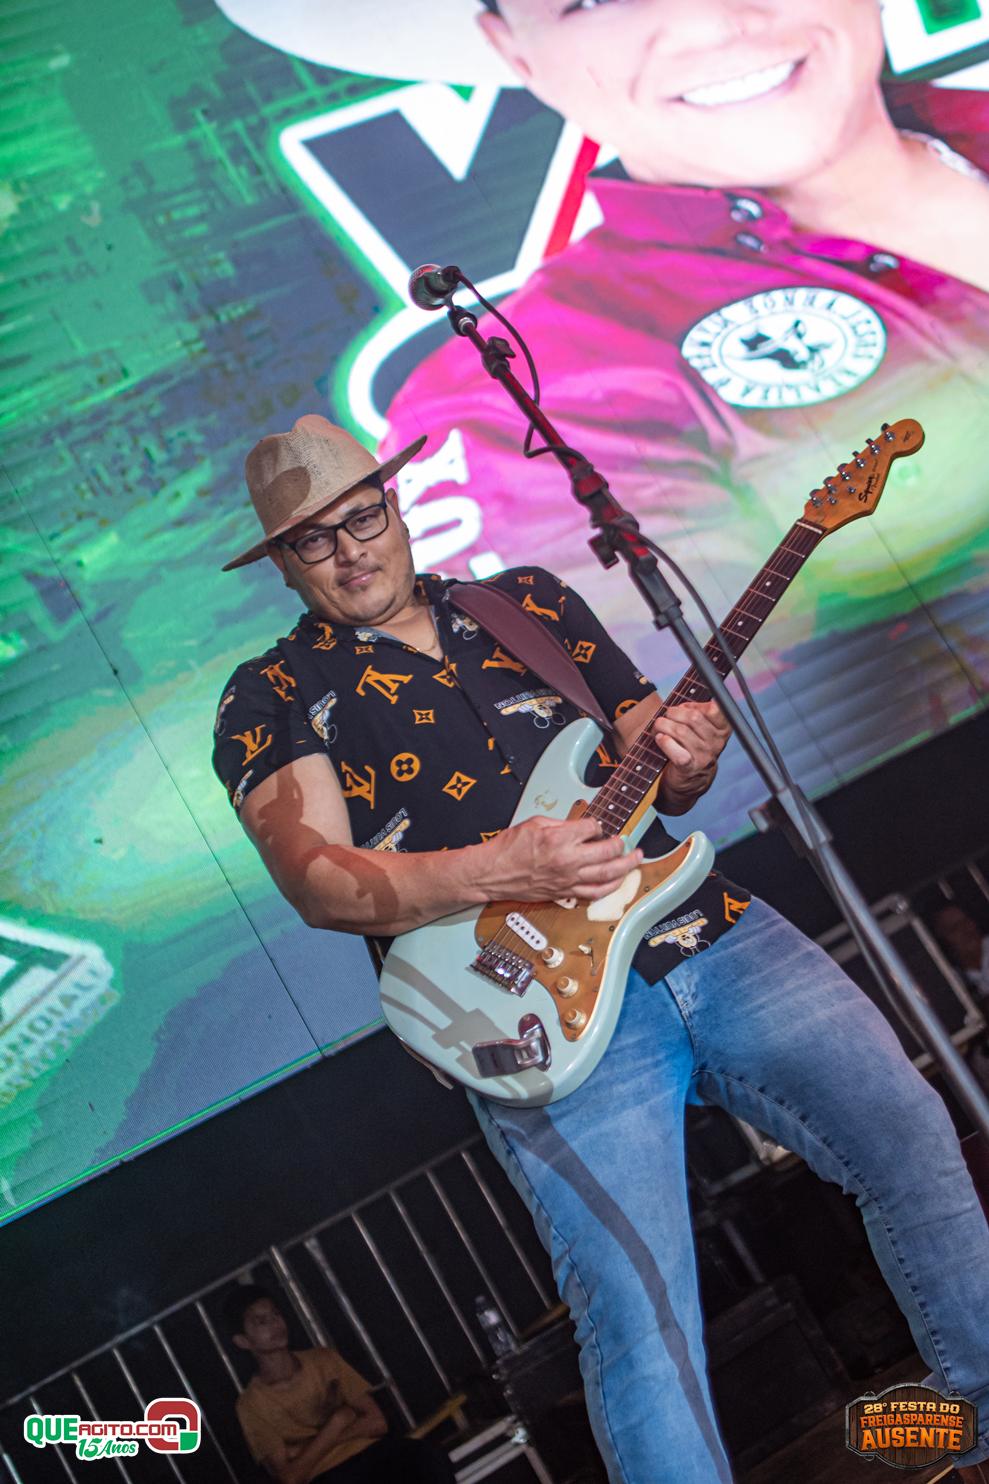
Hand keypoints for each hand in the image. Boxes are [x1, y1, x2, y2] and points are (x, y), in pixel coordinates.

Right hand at [475, 814, 642, 902]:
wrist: (493, 873)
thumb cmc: (508, 848)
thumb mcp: (535, 823)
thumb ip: (562, 823)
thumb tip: (581, 826)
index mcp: (559, 838)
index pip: (593, 828)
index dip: (598, 824)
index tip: (598, 825)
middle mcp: (567, 860)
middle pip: (607, 851)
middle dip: (621, 844)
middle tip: (627, 841)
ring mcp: (568, 879)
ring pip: (607, 875)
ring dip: (626, 866)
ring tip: (636, 859)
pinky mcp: (565, 893)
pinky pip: (594, 893)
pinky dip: (609, 887)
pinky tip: (617, 881)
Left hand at [651, 700, 730, 811]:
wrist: (690, 782)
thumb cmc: (691, 748)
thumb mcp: (701, 728)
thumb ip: (697, 712)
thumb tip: (682, 704)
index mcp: (722, 729)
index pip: (715, 708)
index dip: (694, 704)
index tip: (684, 708)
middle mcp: (717, 743)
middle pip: (693, 717)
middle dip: (673, 713)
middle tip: (665, 717)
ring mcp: (704, 756)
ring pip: (681, 731)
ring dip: (663, 726)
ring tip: (657, 727)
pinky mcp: (689, 768)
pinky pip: (676, 751)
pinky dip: (664, 742)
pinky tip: (660, 739)